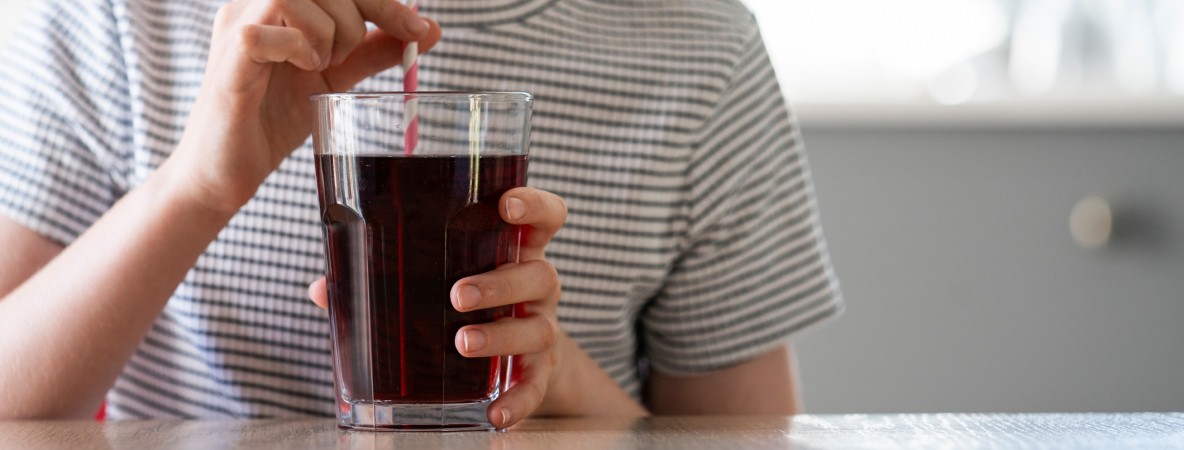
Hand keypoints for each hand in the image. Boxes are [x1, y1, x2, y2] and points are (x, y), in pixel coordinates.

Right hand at [172, 0, 440, 213]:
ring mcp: (237, 25)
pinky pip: (265, 32)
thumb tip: (426, 30)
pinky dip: (299, 48)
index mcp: (276, 2)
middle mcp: (252, 3)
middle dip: (360, 17)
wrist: (227, 171)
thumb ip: (372, 51)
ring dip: (327, 31)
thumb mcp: (334, 78)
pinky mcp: (230, 57)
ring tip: (320, 65)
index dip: (382, 1)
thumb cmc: (273, 119)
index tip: (419, 31)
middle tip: (351, 58)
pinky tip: (301, 69)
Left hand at [310, 187, 566, 427]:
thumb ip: (383, 277)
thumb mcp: (437, 280)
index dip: (533, 206)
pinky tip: (495, 414)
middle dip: (498, 284)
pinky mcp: (540, 371)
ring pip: (538, 328)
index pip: (544, 217)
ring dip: (500, 335)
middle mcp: (536, 286)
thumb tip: (322, 288)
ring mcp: (541, 328)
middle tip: (457, 295)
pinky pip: (535, 386)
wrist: (518, 359)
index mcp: (513, 251)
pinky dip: (519, 400)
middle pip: (538, 274)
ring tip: (461, 343)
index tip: (507, 205)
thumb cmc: (467, 303)